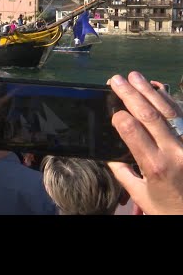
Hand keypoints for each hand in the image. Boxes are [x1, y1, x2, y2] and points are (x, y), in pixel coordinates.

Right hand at [107, 71, 182, 214]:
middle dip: (130, 94)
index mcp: (156, 166)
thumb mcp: (141, 195)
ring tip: (134, 76)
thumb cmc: (169, 209)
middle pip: (150, 114)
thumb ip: (123, 172)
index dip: (119, 116)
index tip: (111, 110)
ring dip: (149, 90)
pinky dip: (170, 99)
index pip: (133, 131)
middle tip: (115, 79)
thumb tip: (110, 152)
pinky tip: (157, 89)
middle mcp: (175, 151)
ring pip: (169, 110)